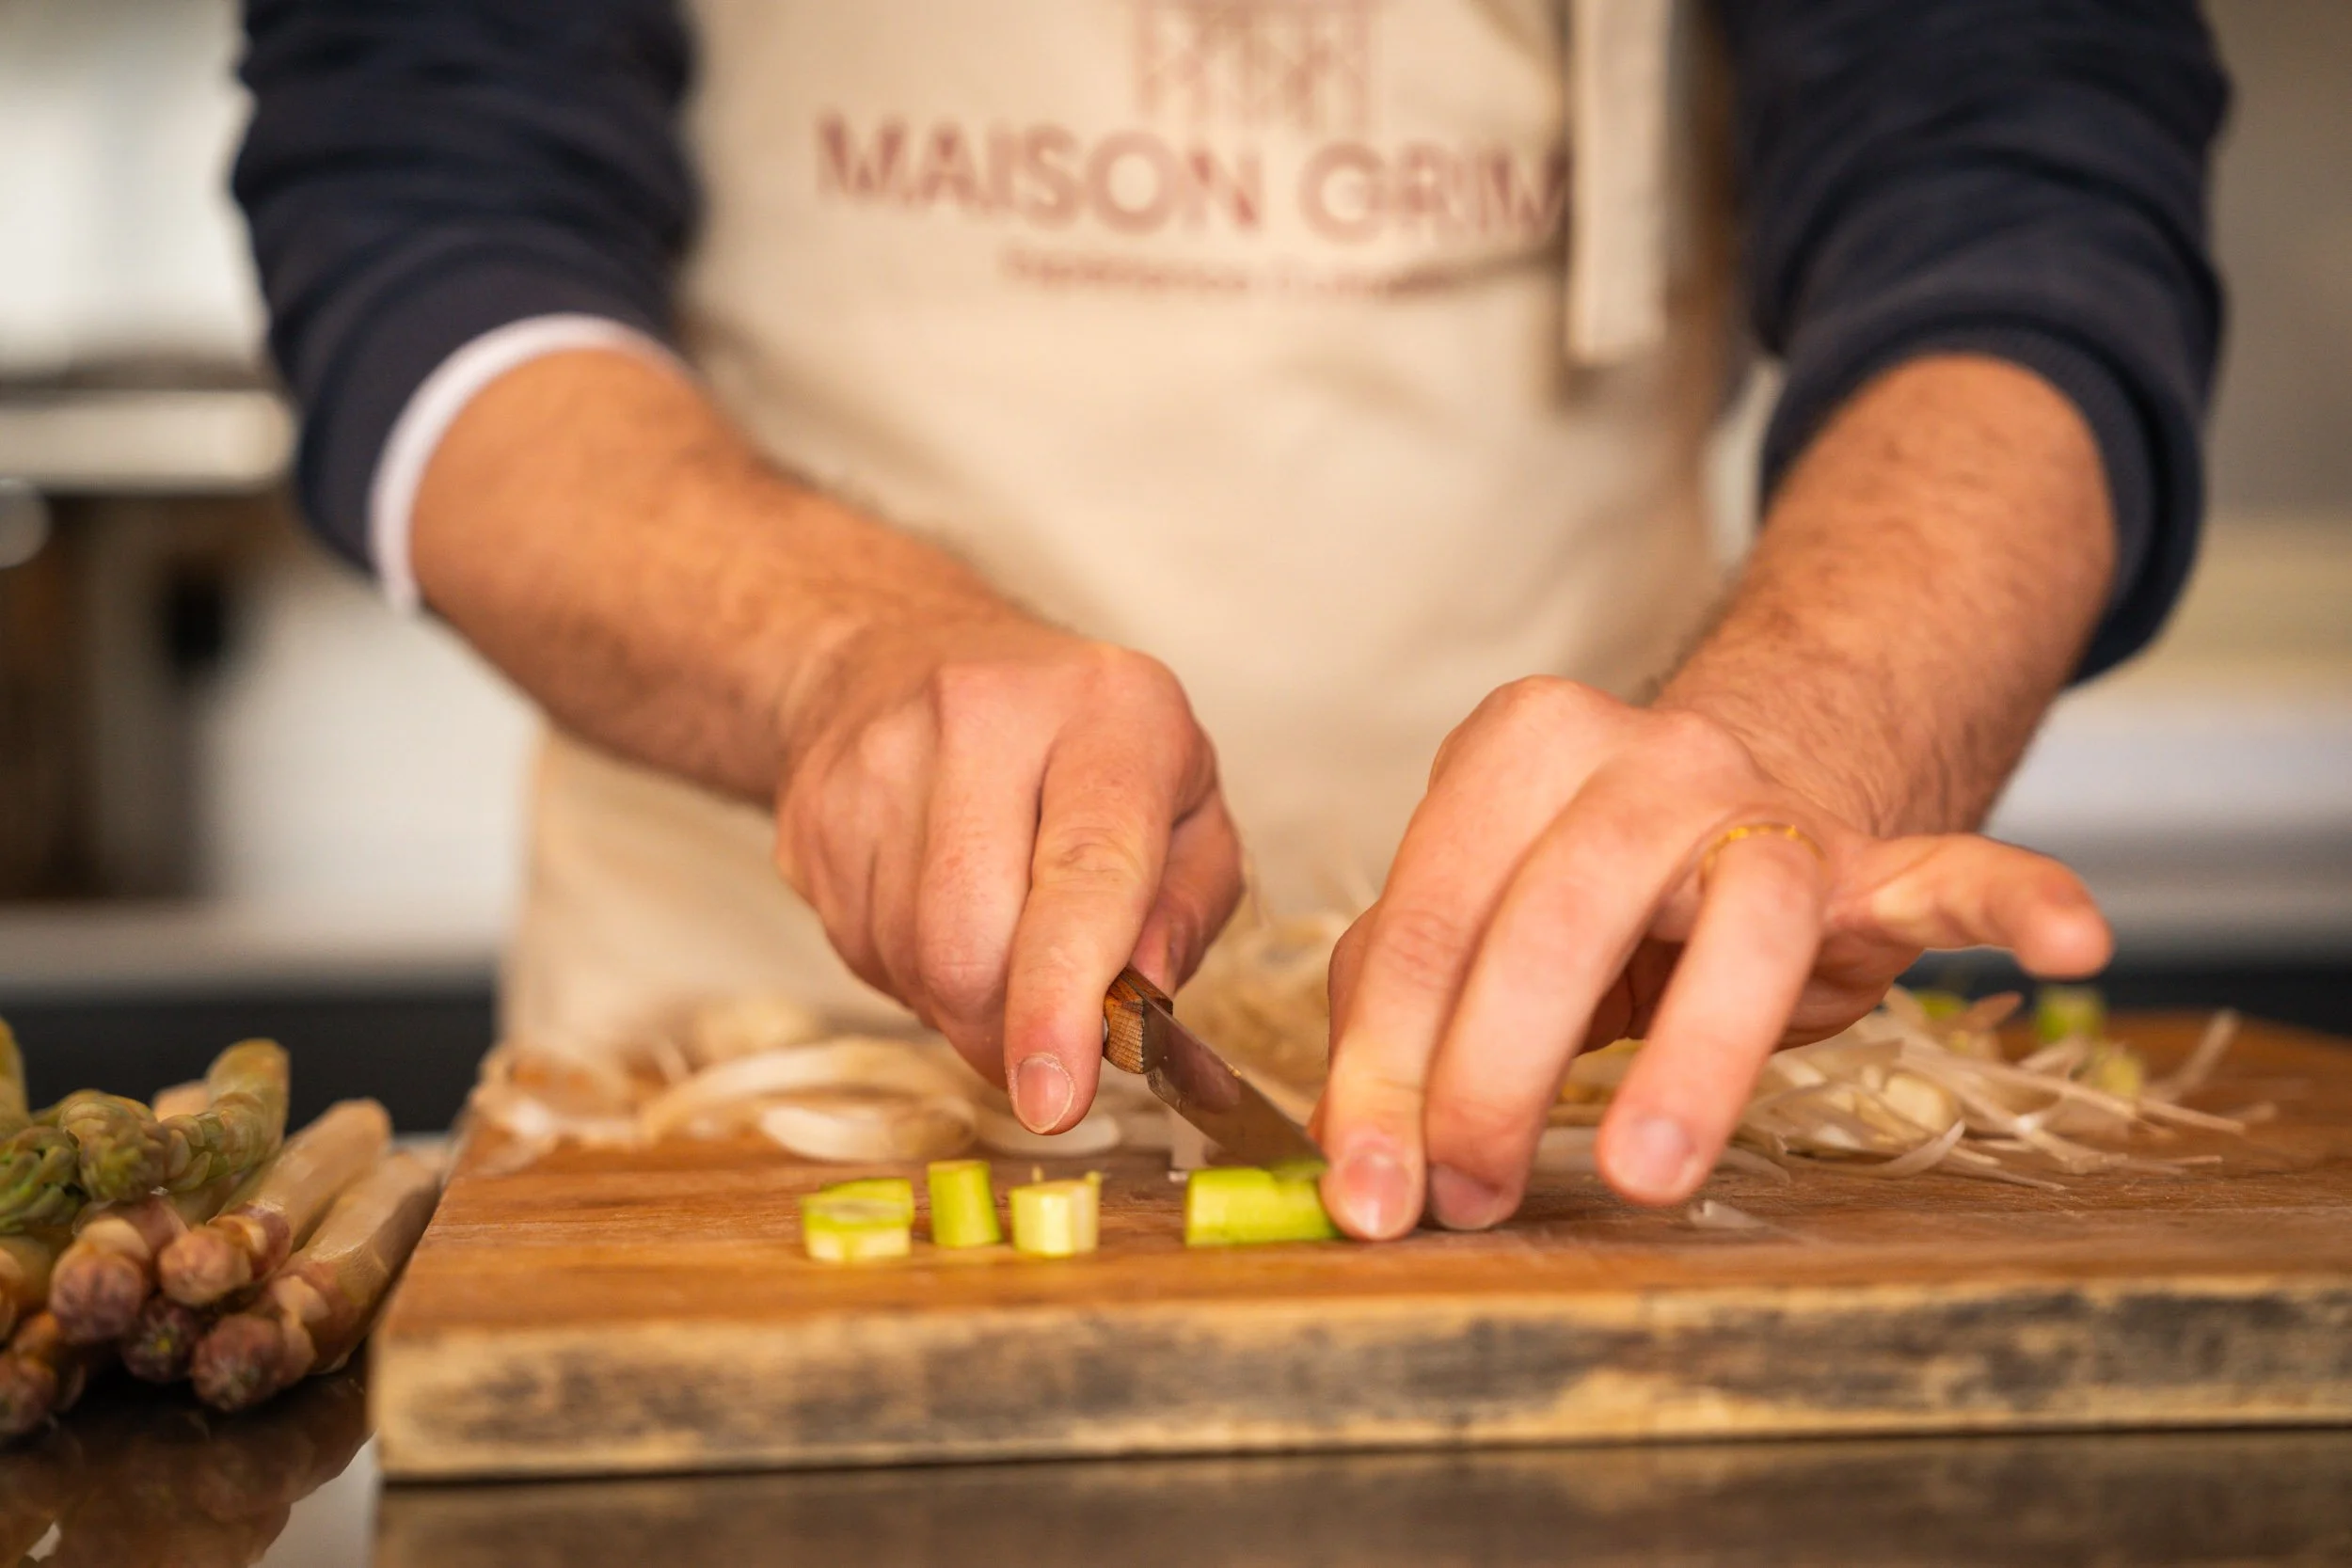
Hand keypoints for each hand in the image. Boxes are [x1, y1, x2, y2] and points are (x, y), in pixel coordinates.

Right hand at [773, 610, 1241, 1130]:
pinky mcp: (811, 813)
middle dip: (1010, 1032)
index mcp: (1107, 713)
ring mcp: (877, 760)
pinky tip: (938, 913)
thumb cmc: (1080, 749)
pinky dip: (912, 973)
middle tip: (1049, 1047)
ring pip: (912, 964)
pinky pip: (859, 953)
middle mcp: (982, 717)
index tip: (1055, 1099)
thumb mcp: (1187, 804)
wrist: (909, 657)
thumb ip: (1190, 908)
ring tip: (1000, 938)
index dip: (1062, 1000)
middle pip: (971, 943)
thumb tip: (1142, 1001)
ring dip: (964, 1003)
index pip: (1084, 872)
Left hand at [1312, 678, 2111, 1236]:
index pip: (1424, 912)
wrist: (1750, 769)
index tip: (1369, 1185)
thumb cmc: (1582, 870)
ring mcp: (1771, 807)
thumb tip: (1360, 1134)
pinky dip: (2014, 903)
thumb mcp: (1474, 900)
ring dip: (1691, 1057)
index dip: (1383, 1061)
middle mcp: (1643, 761)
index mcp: (1514, 755)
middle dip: (1493, 1074)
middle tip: (1465, 1197)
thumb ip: (1398, 986)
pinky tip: (2070, 944)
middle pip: (1554, 917)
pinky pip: (1959, 870)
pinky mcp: (1880, 859)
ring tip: (1647, 1173)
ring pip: (1739, 921)